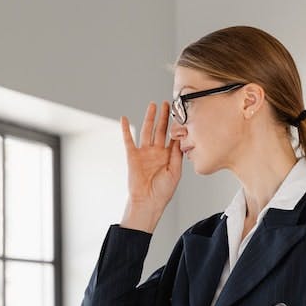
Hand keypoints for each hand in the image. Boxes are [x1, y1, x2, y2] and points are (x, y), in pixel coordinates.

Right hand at [120, 102, 182, 231]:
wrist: (148, 202)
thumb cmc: (162, 192)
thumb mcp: (175, 173)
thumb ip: (177, 155)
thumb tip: (180, 139)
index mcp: (168, 156)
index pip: (172, 137)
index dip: (176, 126)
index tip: (181, 114)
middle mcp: (156, 152)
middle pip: (160, 130)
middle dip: (164, 117)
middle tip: (167, 103)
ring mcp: (144, 153)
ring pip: (147, 131)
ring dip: (150, 118)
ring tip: (153, 105)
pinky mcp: (133, 156)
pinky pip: (129, 140)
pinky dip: (126, 129)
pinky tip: (124, 118)